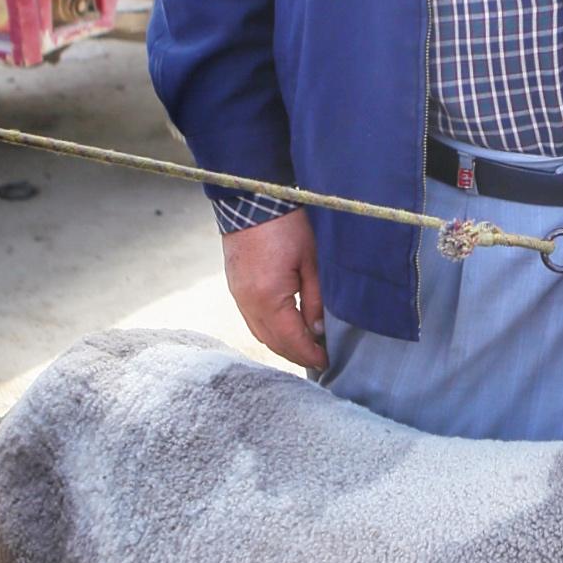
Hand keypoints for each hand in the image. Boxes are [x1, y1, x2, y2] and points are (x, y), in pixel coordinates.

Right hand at [221, 209, 326, 370]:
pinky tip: (286, 329)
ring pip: (260, 334)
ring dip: (282, 345)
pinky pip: (252, 321)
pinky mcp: (235, 289)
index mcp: (268, 298)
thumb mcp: (311, 261)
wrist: (252, 201)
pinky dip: (270, 331)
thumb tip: (319, 330)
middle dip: (297, 355)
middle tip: (319, 359)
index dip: (310, 355)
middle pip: (273, 343)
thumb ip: (316, 300)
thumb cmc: (286, 226)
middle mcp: (248, 303)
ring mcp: (237, 296)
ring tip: (305, 347)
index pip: (291, 340)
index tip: (327, 362)